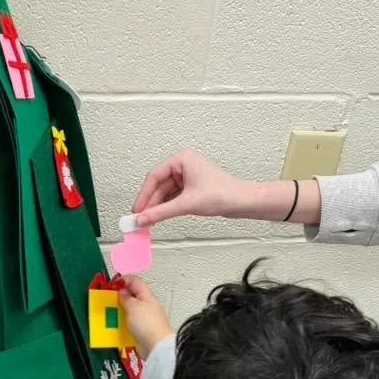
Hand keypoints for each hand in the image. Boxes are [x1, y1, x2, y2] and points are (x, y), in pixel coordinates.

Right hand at [118, 276, 172, 360]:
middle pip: (131, 295)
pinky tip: (115, 325)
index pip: (135, 281)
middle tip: (109, 299)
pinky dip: (121, 322)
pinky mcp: (140, 329)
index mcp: (147, 296)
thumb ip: (126, 298)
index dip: (123, 280)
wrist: (155, 347)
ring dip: (119, 310)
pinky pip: (128, 322)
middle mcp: (146, 305)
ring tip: (111, 313)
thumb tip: (122, 292)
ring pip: (128, 309)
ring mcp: (143, 318)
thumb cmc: (148, 325)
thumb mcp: (133, 307)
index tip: (112, 285)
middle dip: (119, 296)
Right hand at [133, 149, 251, 226]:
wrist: (242, 202)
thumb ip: (161, 213)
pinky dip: (166, 207)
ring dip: (157, 206)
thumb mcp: (186, 204)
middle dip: (150, 202)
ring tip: (147, 220)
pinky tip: (158, 217)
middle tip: (139, 218)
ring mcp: (187, 175)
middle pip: (158, 185)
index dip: (143, 195)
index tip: (136, 209)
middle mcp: (183, 164)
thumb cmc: (223, 194)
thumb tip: (142, 219)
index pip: (154, 176)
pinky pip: (172, 196)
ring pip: (164, 192)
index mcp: (182, 158)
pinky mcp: (190, 187)